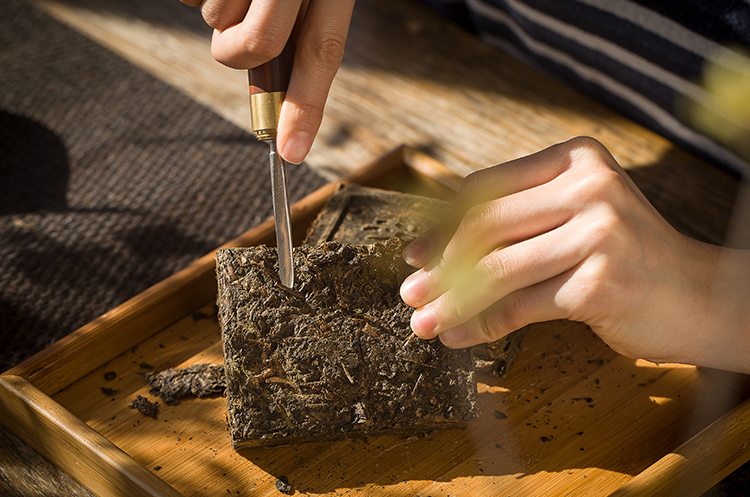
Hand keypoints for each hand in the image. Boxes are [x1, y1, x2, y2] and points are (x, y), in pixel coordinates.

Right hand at [181, 0, 354, 163]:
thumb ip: (306, 42)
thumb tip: (289, 126)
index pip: (320, 54)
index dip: (304, 108)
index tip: (290, 153)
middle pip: (255, 47)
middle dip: (241, 51)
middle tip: (248, 22)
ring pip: (214, 21)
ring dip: (221, 15)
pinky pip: (190, 0)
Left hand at [400, 137, 749, 372]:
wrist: (700, 297)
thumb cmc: (626, 256)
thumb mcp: (577, 217)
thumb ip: (519, 220)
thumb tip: (435, 248)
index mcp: (576, 158)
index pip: (487, 188)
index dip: (443, 223)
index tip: (415, 253)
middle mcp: (590, 186)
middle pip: (486, 226)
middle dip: (439, 264)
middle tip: (409, 291)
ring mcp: (599, 232)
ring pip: (497, 269)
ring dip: (450, 300)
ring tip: (422, 321)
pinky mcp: (601, 283)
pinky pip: (520, 306)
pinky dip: (481, 324)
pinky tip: (459, 338)